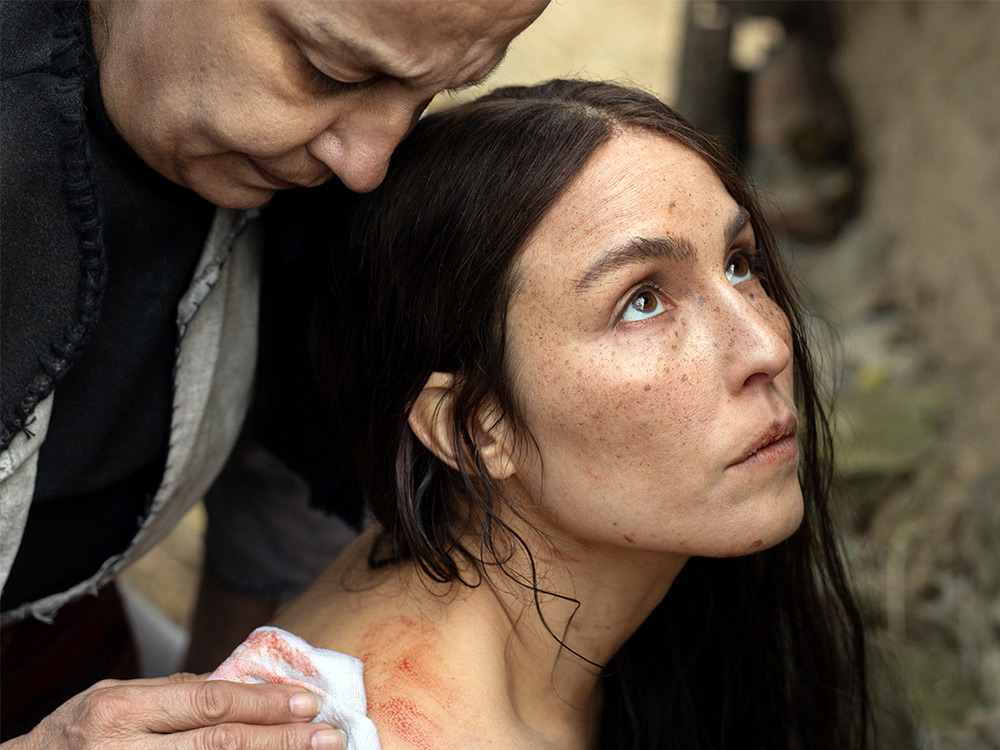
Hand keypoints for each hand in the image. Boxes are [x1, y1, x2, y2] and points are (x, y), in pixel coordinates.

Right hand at [2, 672, 345, 749]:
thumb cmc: (76, 734)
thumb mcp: (114, 698)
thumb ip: (172, 693)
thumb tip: (239, 687)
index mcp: (121, 710)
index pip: (207, 702)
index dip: (262, 703)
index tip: (306, 701)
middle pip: (218, 745)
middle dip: (279, 740)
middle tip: (326, 736)